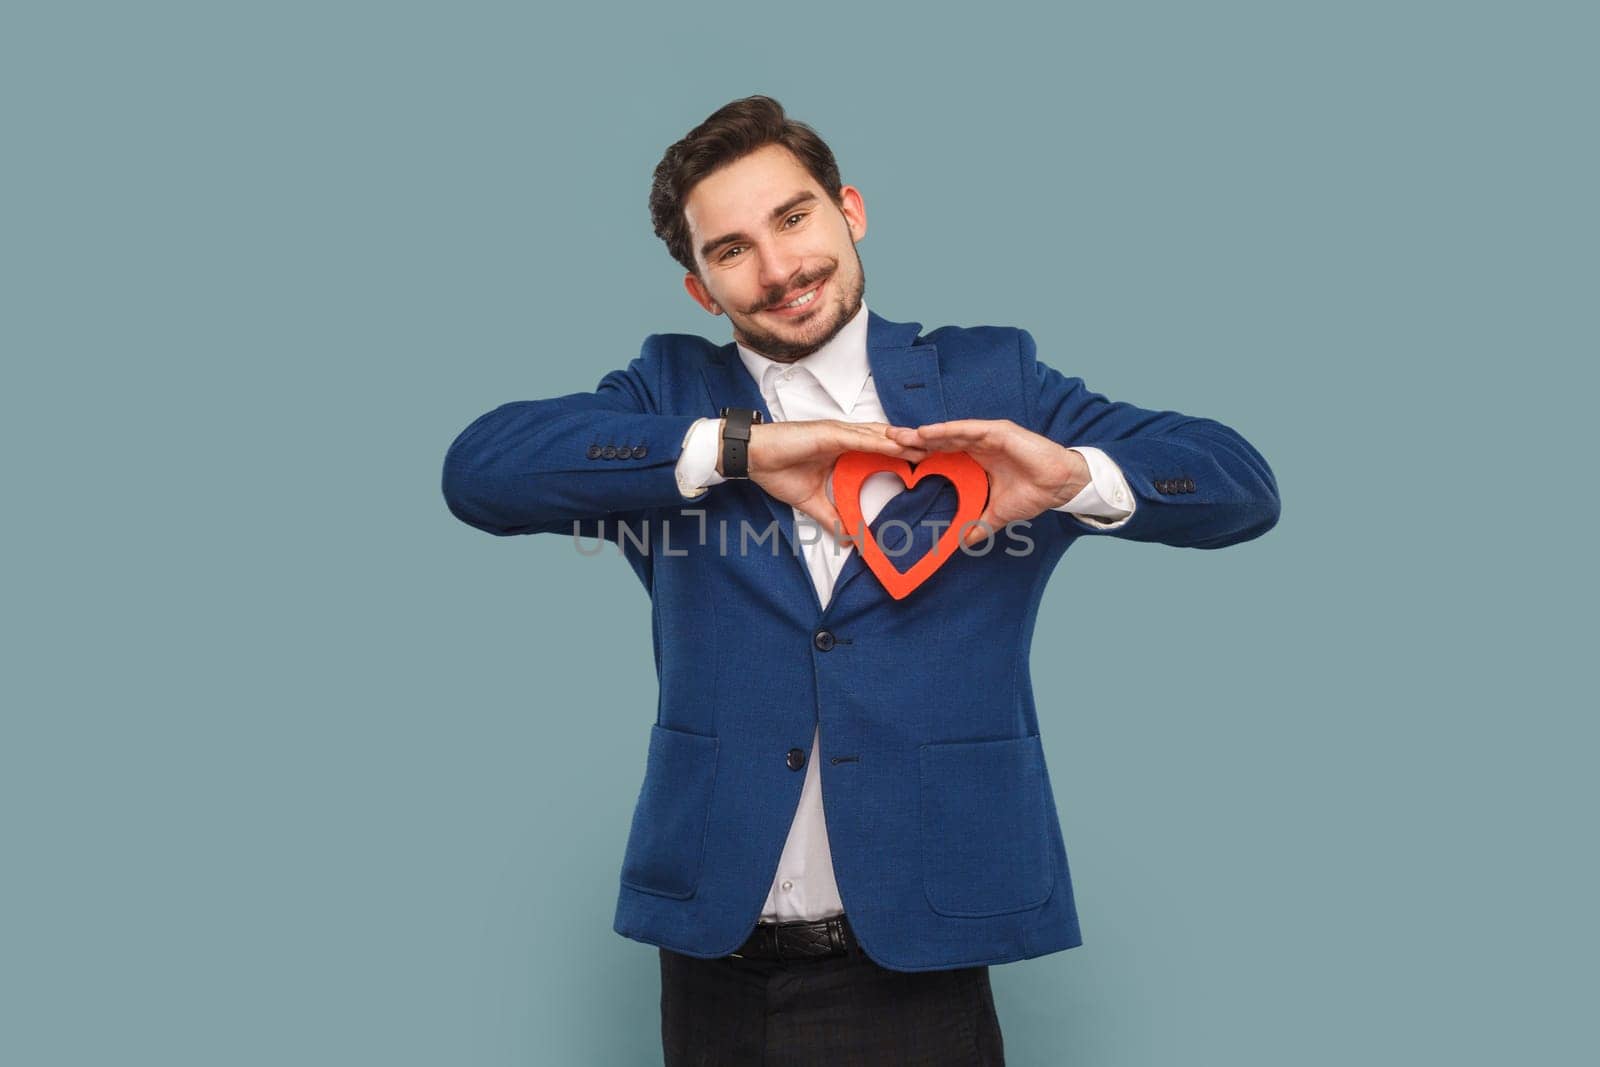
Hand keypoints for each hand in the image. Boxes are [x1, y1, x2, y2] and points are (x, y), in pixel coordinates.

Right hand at [747, 420, 929, 539]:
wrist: (751, 457)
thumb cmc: (776, 471)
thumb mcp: (810, 501)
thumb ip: (831, 517)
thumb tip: (847, 540)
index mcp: (842, 450)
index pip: (878, 451)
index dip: (901, 457)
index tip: (925, 466)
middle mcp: (844, 437)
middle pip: (885, 441)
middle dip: (910, 447)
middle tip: (939, 454)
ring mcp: (837, 433)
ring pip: (877, 436)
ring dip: (902, 442)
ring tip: (928, 448)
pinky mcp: (828, 434)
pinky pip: (858, 438)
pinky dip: (879, 441)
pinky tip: (898, 445)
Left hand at [887, 419, 1089, 544]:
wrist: (1058, 487)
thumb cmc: (1033, 494)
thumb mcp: (998, 514)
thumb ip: (978, 525)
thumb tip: (962, 544)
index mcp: (976, 459)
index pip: (941, 455)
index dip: (920, 455)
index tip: (896, 458)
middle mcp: (978, 444)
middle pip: (939, 441)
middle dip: (913, 440)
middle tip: (886, 439)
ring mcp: (987, 436)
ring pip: (948, 433)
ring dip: (923, 433)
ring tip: (899, 434)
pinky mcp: (998, 431)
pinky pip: (967, 429)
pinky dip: (946, 430)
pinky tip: (926, 432)